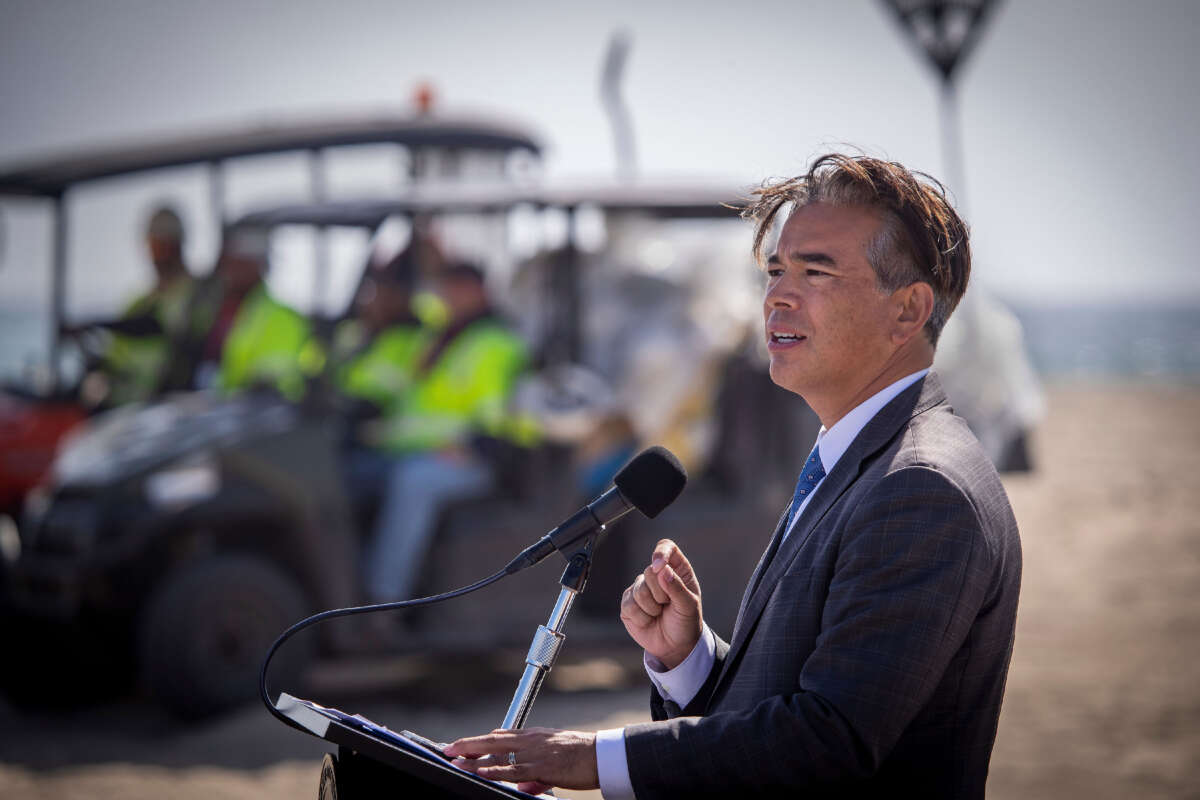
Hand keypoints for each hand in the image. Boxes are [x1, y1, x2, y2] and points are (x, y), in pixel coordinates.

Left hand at [445, 727, 597, 792]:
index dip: (480, 741)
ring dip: (475, 758)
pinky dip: (495, 770)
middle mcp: (531, 740)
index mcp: (534, 736)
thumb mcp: (555, 762)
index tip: (462, 745)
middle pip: (493, 740)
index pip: (501, 736)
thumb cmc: (582, 757)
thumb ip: (535, 775)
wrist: (602, 755)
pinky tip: (481, 772)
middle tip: (449, 749)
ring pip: (498, 754)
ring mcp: (535, 753)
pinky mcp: (542, 767)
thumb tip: (522, 786)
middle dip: (469, 745)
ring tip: (456, 761)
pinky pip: (514, 769)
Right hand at [620, 538, 702, 668]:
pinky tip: (649, 620)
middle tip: (669, 605)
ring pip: (639, 590)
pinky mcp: (628, 603)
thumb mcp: (688, 606)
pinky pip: (630, 605)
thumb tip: (662, 570)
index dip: (661, 553)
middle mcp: (657, 575)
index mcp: (676, 569)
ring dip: (652, 608)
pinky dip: (642, 617)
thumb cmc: (686, 622)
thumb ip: (677, 587)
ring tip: (660, 614)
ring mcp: (640, 588)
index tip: (659, 566)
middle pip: (649, 572)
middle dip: (660, 593)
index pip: (666, 547)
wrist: (675, 646)